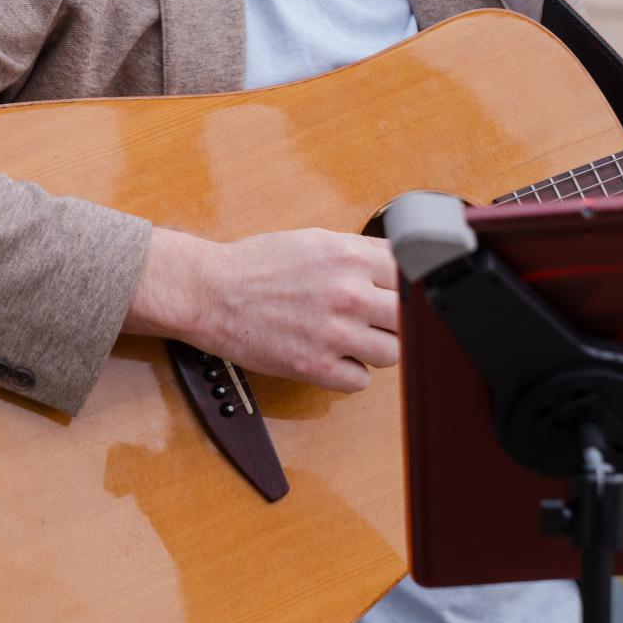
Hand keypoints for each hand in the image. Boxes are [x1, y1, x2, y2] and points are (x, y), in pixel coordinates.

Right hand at [126, 226, 399, 391]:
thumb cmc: (258, 265)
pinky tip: (334, 357)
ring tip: (354, 339)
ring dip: (377, 348)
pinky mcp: (315, 367)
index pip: (411, 273)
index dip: (405, 285)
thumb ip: (359, 253)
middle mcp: (347, 294)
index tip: (395, 292)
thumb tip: (398, 264)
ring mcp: (334, 333)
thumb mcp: (315, 241)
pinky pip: (361, 381)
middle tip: (376, 319)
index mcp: (348, 257)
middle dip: (394, 318)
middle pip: (408, 317)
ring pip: (393, 353)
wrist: (211, 293)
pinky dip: (350, 372)